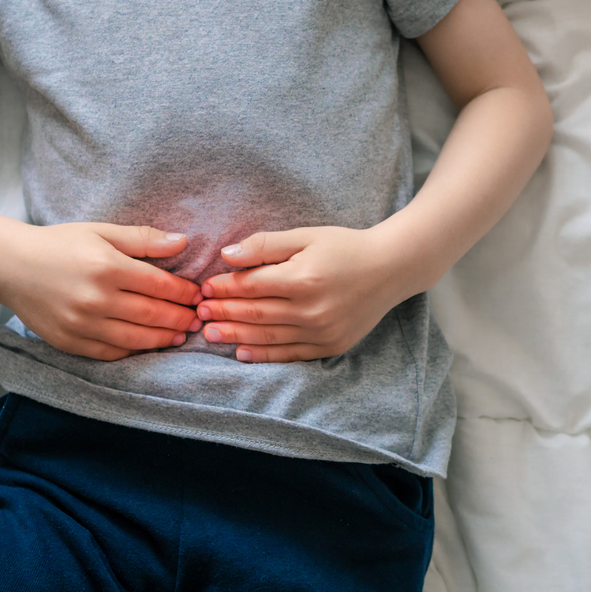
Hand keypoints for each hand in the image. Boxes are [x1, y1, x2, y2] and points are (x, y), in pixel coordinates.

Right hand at [0, 223, 202, 360]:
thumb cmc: (59, 244)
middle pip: (152, 314)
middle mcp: (96, 299)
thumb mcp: (101, 231)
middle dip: (180, 317)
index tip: (198, 294)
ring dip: (163, 339)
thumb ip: (143, 239)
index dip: (184, 292)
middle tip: (197, 318)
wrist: (9, 266)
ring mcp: (81, 324)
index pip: (160, 285)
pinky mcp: (69, 341)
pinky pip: (109, 353)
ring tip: (180, 335)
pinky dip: (133, 352)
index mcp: (107, 267)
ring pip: (135, 339)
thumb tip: (182, 242)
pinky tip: (147, 345)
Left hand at [197, 227, 408, 362]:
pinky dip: (263, 355)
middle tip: (199, 313)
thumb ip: (266, 244)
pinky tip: (242, 352)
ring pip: (267, 337)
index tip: (205, 287)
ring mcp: (321, 332)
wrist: (391, 269)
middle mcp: (311, 310)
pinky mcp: (329, 346)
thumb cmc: (346, 247)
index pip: (252, 286)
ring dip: (235, 335)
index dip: (225, 287)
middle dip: (224, 312)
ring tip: (211, 333)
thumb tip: (227, 255)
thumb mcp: (306, 235)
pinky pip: (289, 354)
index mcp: (303, 278)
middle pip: (255, 313)